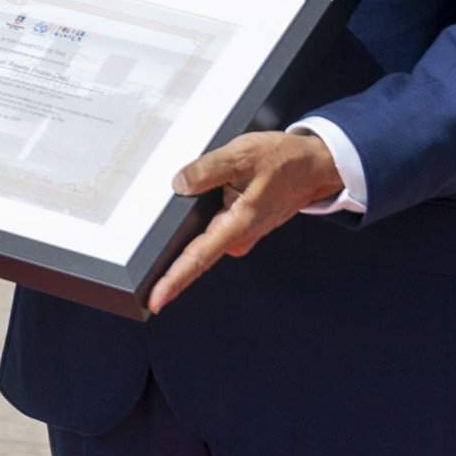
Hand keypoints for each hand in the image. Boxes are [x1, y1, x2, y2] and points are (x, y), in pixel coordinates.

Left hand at [147, 131, 342, 311]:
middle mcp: (239, 237)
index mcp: (240, 223)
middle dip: (169, 267)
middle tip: (142, 284)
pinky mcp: (239, 228)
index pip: (199, 257)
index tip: (156, 300)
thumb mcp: (242, 154)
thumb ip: (208, 169)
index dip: (175, 281)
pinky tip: (190, 217)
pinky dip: (199, 227)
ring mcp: (240, 235)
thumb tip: (179, 184)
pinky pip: (212, 231)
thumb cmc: (283, 161)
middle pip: (196, 255)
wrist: (313, 167)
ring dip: (184, 242)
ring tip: (168, 240)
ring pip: (203, 241)